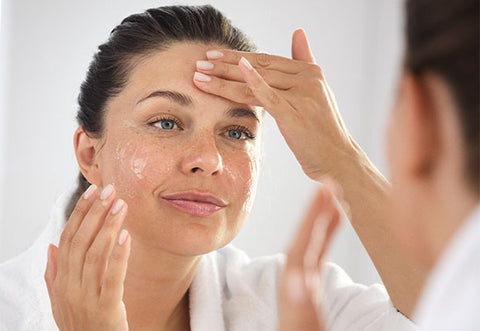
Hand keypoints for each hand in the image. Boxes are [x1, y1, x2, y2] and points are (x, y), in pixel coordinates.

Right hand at [44, 184, 130, 329]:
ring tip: (121, 205)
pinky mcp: (107, 309)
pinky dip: (118, 255)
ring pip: (95, 255)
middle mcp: (70, 288)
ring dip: (108, 227)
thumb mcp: (62, 301)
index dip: (80, 214)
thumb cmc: (83, 324)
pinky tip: (126, 235)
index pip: (68, 239)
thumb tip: (51, 246)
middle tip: (109, 190)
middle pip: (80, 242)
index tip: (92, 191)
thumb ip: (55, 274)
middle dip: (95, 213)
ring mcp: (87, 299)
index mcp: (61, 282)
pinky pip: (112, 278)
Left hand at [194, 28, 355, 180]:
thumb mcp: (315, 92)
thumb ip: (304, 61)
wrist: (337, 159)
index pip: (266, 60)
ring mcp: (302, 95)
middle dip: (225, 65)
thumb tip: (298, 32)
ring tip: (200, 75)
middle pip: (258, 67)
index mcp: (310, 72)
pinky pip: (267, 95)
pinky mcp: (294, 113)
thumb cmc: (323, 130)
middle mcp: (307, 79)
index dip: (238, 56)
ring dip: (224, 78)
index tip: (215, 55)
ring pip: (255, 82)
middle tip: (200, 62)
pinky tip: (233, 73)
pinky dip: (250, 82)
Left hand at [279, 180, 339, 330]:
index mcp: (295, 286)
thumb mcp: (302, 326)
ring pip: (313, 243)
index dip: (312, 215)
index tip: (323, 187)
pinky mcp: (312, 288)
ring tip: (334, 197)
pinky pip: (319, 254)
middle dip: (316, 210)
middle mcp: (297, 280)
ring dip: (322, 220)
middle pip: (306, 238)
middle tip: (328, 182)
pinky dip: (328, 237)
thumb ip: (301, 305)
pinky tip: (335, 224)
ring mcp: (304, 283)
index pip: (302, 242)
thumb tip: (298, 280)